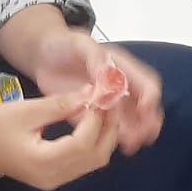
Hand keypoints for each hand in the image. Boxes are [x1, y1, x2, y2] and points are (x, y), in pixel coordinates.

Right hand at [0, 92, 119, 190]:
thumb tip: (91, 93)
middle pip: (96, 157)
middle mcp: (53, 178)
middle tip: (108, 100)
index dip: (96, 118)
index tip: (100, 95)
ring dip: (103, 135)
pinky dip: (92, 142)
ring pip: (93, 161)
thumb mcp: (26, 110)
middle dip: (107, 128)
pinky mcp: (53, 177)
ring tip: (101, 107)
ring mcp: (54, 181)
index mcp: (44, 162)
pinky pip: (83, 162)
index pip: (84, 143)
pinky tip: (90, 121)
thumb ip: (60, 105)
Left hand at [31, 32, 164, 155]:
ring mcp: (105, 103)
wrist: (42, 54)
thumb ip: (96, 58)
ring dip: (132, 133)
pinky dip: (110, 138)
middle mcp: (119, 87)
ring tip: (130, 146)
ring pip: (127, 121)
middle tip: (144, 136)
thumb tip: (110, 75)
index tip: (145, 109)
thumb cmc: (64, 43)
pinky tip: (108, 147)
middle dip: (147, 121)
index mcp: (122, 67)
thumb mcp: (81, 44)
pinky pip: (104, 129)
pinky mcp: (89, 115)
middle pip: (142, 107)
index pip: (146, 83)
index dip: (149, 97)